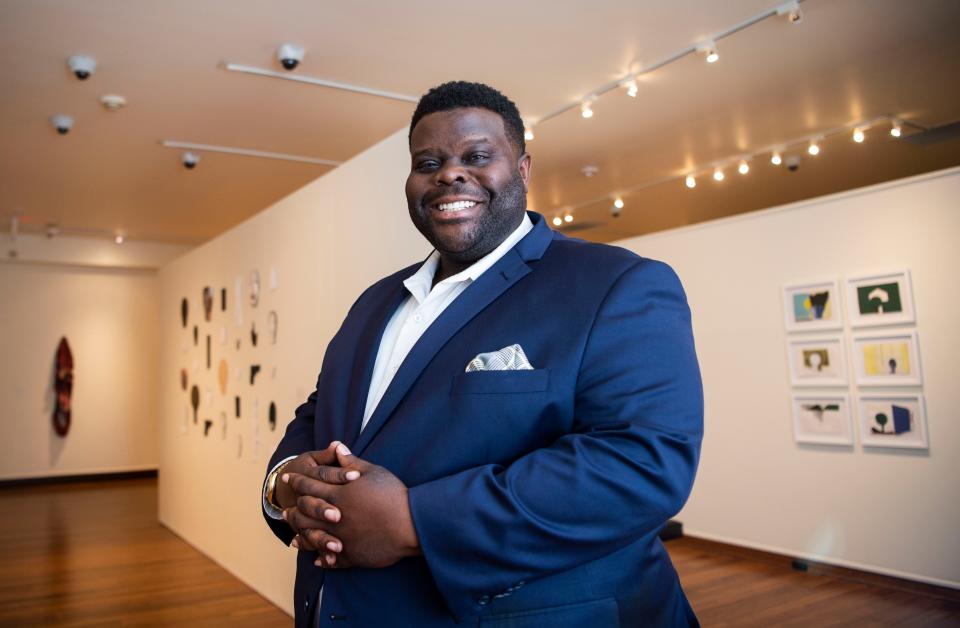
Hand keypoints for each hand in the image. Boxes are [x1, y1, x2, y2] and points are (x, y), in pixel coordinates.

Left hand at [284, 443, 420, 568]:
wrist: (411, 524)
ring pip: (313, 536)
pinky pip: (332, 559)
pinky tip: (317, 558)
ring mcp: (342, 538)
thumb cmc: (394, 495)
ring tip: (294, 534)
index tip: (287, 477)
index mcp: (339, 494)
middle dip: (293, 509)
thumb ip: (351, 462)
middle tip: (284, 508)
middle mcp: (335, 517)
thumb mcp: (374, 472)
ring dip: (302, 535)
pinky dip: (323, 558)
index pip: (311, 485)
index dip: (297, 480)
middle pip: (306, 512)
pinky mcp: (352, 555)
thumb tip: (336, 447)